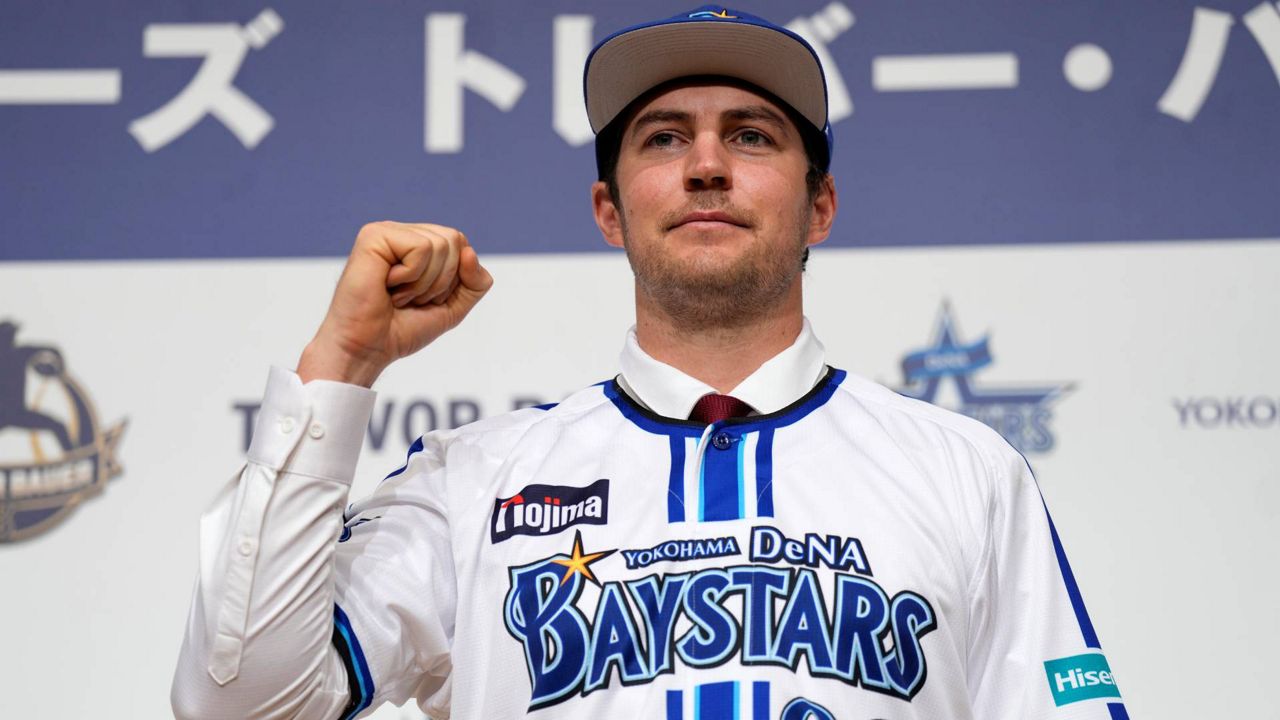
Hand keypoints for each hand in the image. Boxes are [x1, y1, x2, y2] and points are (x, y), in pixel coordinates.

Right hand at [297, 221, 492, 386]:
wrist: (368, 348)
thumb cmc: (401, 329)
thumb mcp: (453, 307)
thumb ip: (475, 282)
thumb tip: (469, 252)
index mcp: (418, 244)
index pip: (461, 245)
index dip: (454, 279)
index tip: (426, 298)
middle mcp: (402, 233)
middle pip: (455, 240)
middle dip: (442, 281)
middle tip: (410, 297)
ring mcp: (387, 232)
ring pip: (441, 244)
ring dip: (424, 283)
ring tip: (397, 294)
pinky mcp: (374, 236)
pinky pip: (421, 248)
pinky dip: (411, 277)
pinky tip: (387, 285)